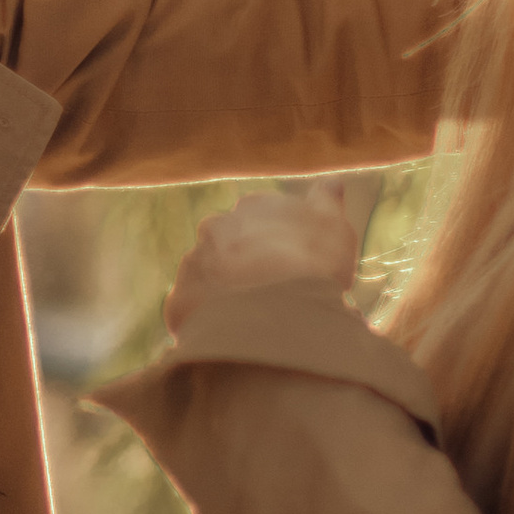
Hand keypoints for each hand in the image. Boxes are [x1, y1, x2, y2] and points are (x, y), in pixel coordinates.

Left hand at [165, 179, 359, 336]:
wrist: (274, 313)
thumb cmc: (312, 266)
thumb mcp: (334, 228)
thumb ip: (327, 202)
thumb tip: (332, 182)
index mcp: (253, 205)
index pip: (261, 216)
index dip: (278, 240)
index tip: (292, 262)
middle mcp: (216, 226)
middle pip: (230, 244)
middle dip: (245, 262)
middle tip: (271, 291)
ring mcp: (194, 261)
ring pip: (209, 275)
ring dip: (224, 290)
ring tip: (251, 317)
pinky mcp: (180, 298)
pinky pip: (194, 308)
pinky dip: (208, 318)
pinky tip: (231, 332)